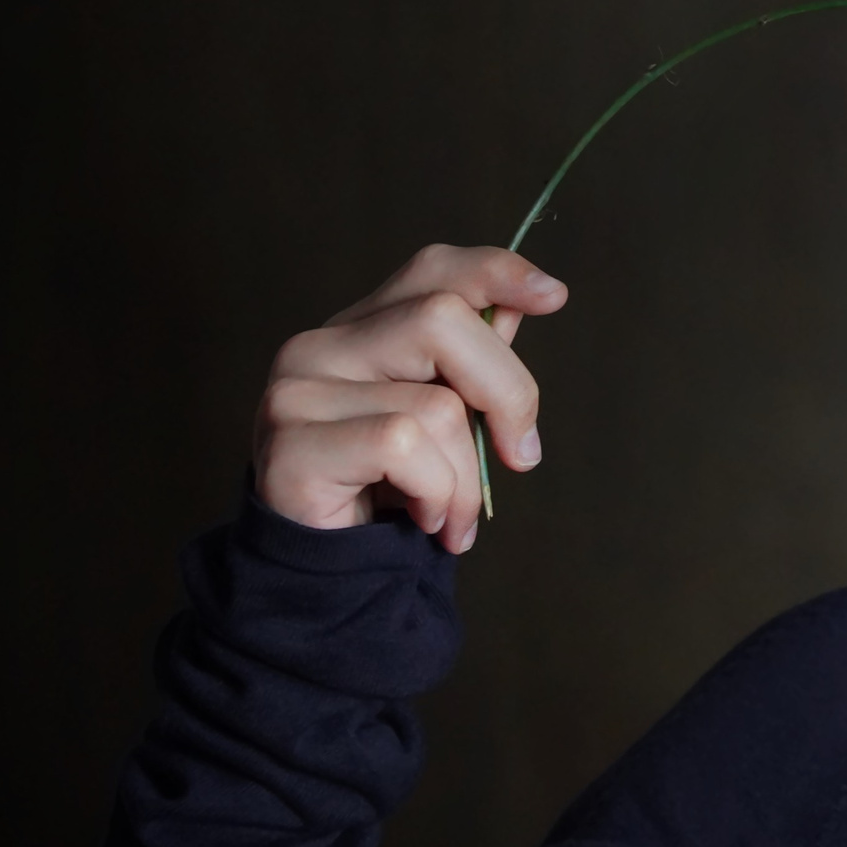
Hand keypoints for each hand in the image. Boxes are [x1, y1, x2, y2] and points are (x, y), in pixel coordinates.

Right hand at [254, 245, 567, 552]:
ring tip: (452, 514)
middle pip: (444, 318)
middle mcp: (319, 345)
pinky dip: (436, 493)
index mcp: (360, 330)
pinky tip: (424, 519)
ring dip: (468, 477)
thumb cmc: (387, 494)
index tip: (556, 297)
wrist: (326, 576)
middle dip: (508, 393)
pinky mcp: (291, 443)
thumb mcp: (443, 422)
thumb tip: (520, 304)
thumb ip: (471, 363)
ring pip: (435, 402)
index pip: (432, 271)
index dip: (496, 272)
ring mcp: (297, 390)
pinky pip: (403, 447)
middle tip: (521, 457)